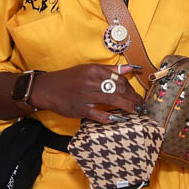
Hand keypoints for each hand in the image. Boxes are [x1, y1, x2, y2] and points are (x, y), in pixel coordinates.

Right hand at [29, 64, 143, 122]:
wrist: (48, 88)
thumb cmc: (70, 78)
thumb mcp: (88, 69)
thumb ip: (109, 70)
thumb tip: (130, 69)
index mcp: (93, 70)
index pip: (118, 78)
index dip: (130, 87)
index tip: (135, 94)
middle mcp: (90, 82)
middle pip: (118, 89)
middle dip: (132, 97)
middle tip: (140, 104)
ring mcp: (85, 96)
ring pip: (111, 100)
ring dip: (127, 106)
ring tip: (136, 110)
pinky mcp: (80, 109)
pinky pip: (98, 115)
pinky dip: (109, 117)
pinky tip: (119, 119)